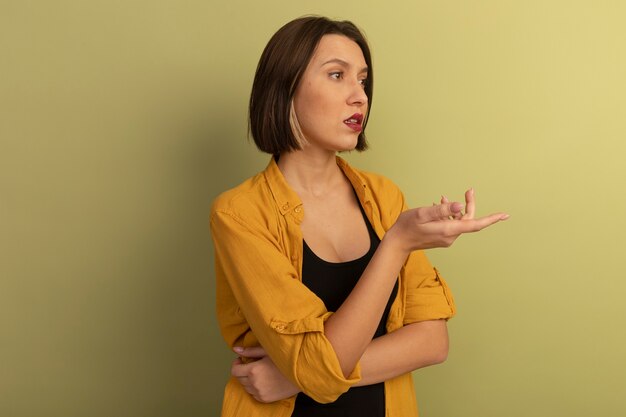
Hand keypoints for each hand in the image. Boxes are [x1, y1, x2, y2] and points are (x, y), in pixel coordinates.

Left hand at [231, 346, 300, 402]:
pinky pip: (253, 394)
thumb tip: (235, 349)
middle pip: (239, 379)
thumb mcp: (267, 351)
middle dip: (242, 371)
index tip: (241, 361)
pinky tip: (263, 381)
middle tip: (251, 365)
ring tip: (258, 373)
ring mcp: (259, 392)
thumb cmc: (284, 359)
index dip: (236, 364)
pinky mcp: (265, 399)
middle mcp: (254, 383)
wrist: (300, 373)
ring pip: (246, 387)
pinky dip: (254, 388)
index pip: (235, 371)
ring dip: (248, 380)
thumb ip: (250, 351)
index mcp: (253, 370)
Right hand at [386, 188, 507, 252]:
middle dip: (469, 205)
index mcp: (448, 230)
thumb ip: (441, 210)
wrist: (397, 242)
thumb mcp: (421, 213)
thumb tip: (459, 205)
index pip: (475, 224)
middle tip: (469, 190)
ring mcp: (446, 238)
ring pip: (459, 221)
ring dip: (454, 209)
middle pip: (468, 220)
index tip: (504, 215)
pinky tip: (438, 206)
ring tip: (442, 198)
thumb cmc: (407, 226)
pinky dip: (448, 214)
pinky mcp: (442, 238)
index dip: (491, 219)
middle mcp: (450, 236)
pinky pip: (451, 224)